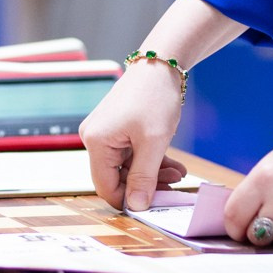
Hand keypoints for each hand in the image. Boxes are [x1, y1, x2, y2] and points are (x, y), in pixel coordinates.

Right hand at [80, 0, 244, 209]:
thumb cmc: (154, 99)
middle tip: (174, 184)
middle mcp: (94, 138)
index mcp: (96, 142)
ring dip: (152, 173)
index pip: (105, 186)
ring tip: (179, 173)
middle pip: (117, 176)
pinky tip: (172, 164)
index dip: (129, 199)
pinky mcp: (116, 128)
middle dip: (146, 184)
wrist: (160, 64)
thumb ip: (144, 177)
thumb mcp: (154, 143)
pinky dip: (150, 160)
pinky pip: (130, 153)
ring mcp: (104, 132)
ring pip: (127, 166)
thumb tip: (136, 207)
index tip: (154, 205)